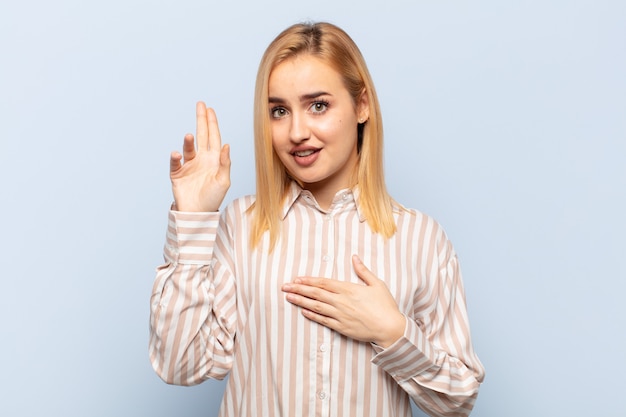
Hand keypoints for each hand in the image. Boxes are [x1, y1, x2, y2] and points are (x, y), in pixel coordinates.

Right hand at [170, 101, 230, 211]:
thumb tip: (227, 145)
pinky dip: (175, 158)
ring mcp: (189, 165)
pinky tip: (177, 154)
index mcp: (214, 159)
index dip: (212, 123)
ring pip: (188, 148)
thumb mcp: (224, 181)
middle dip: (201, 120)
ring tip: (189, 135)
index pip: (214, 137)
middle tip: (200, 105)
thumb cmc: (213, 198)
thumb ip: (225, 163)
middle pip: (201, 135)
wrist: (198, 214)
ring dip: (188, 142)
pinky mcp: (177, 174)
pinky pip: (175, 163)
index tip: (210, 109)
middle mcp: (201, 159)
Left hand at [281, 255, 405, 347]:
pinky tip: (303, 311)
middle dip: (299, 289)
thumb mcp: (377, 284)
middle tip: (284, 286)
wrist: (389, 328)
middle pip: (316, 293)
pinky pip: (323, 320)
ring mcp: (340, 315)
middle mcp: (341, 302)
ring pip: (316, 306)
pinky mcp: (341, 327)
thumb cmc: (385, 306)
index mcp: (348, 289)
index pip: (324, 283)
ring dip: (301, 301)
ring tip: (288, 297)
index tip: (297, 278)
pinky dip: (312, 315)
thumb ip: (363, 271)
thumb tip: (354, 257)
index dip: (309, 280)